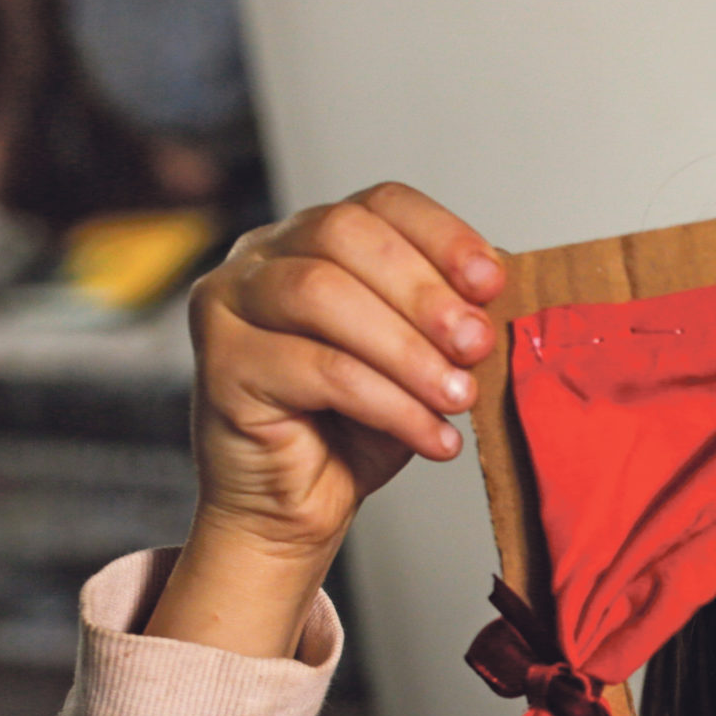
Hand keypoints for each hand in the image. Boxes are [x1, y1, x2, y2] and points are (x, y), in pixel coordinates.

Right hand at [149, 184, 500, 656]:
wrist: (294, 511)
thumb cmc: (352, 433)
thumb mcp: (418, 364)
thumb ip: (445, 320)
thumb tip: (495, 288)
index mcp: (309, 241)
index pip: (379, 204)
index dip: (442, 235)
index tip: (492, 284)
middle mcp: (258, 259)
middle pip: (344, 235)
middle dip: (424, 293)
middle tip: (476, 347)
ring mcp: (229, 306)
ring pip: (323, 295)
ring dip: (407, 350)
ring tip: (457, 398)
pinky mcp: (220, 365)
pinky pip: (318, 369)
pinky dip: (390, 403)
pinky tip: (431, 436)